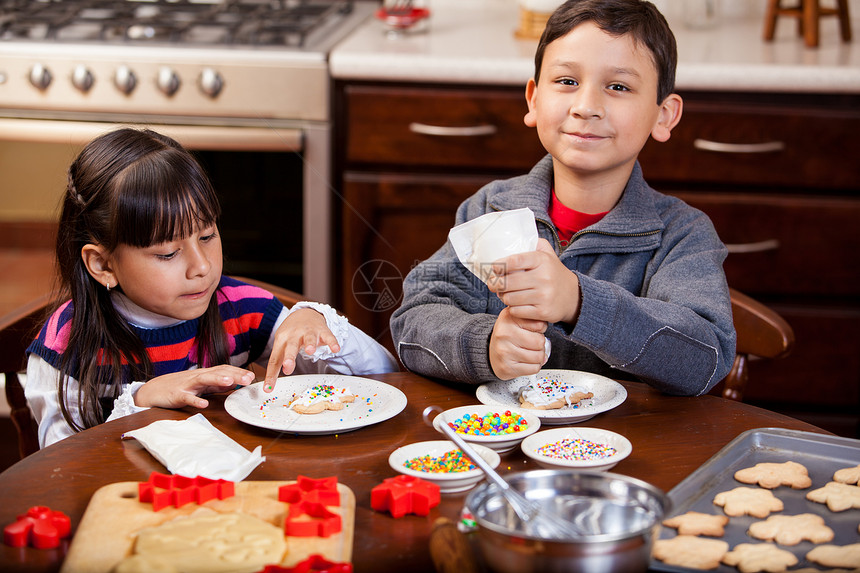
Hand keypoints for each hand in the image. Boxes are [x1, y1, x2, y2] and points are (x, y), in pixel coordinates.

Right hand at [134, 366, 254, 408]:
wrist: (152, 390)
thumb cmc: (179, 387)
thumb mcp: (200, 385)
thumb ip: (216, 384)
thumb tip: (236, 384)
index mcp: (204, 375)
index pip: (224, 370)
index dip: (238, 372)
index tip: (253, 377)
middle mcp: (197, 377)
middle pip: (218, 373)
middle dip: (234, 375)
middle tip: (249, 379)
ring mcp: (187, 385)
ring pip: (204, 380)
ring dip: (217, 380)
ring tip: (231, 382)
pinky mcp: (177, 395)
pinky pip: (187, 398)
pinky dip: (195, 400)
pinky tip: (204, 404)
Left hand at [263, 308, 340, 392]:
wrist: (304, 313)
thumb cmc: (291, 334)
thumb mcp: (282, 345)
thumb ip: (279, 362)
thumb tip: (271, 384)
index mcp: (282, 340)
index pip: (275, 359)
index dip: (271, 374)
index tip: (268, 388)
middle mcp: (294, 335)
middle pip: (290, 347)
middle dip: (289, 357)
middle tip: (287, 366)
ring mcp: (308, 332)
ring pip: (309, 338)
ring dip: (309, 344)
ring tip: (310, 351)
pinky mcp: (322, 331)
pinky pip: (328, 336)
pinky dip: (332, 342)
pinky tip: (335, 349)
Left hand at [487, 238, 580, 324]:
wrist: (574, 296)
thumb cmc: (554, 273)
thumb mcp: (548, 254)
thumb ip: (534, 243)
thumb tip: (515, 237)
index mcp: (542, 261)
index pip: (515, 261)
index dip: (500, 265)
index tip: (494, 268)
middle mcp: (544, 278)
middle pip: (508, 282)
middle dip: (494, 284)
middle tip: (492, 284)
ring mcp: (544, 296)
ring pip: (510, 298)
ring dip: (503, 297)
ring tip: (503, 294)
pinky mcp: (543, 312)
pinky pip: (516, 311)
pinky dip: (512, 308)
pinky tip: (515, 304)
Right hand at [489, 307, 547, 379]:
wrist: (490, 350)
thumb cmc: (508, 335)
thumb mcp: (517, 319)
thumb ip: (532, 318)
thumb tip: (546, 326)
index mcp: (508, 318)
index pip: (540, 325)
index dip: (540, 329)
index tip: (533, 330)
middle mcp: (504, 334)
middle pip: (540, 342)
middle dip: (540, 344)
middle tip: (531, 344)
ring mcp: (504, 352)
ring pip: (539, 357)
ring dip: (538, 357)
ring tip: (529, 352)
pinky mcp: (507, 368)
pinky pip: (533, 369)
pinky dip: (533, 366)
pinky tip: (526, 362)